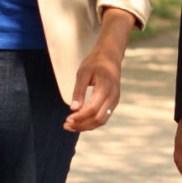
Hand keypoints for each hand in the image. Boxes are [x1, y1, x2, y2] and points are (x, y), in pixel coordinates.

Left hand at [63, 7, 134, 131]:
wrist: (110, 56)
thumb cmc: (95, 62)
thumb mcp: (83, 73)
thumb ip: (78, 90)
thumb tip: (73, 108)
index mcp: (106, 87)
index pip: (92, 109)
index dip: (79, 117)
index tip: (67, 119)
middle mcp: (113, 96)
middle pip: (98, 118)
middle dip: (82, 125)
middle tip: (66, 125)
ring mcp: (115, 100)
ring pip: (102, 120)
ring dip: (86, 126)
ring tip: (71, 125)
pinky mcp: (113, 102)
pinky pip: (103, 117)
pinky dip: (92, 122)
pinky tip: (80, 121)